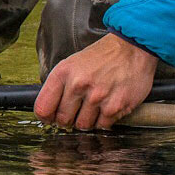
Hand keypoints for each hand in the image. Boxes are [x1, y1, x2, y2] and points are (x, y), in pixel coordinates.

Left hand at [33, 33, 158, 130]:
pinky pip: (102, 126)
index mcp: (63, 73)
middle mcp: (78, 84)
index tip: (51, 118)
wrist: (132, 48)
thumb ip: (58, 86)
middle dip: (67, 120)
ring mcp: (97, 97)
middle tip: (75, 113)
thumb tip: (48, 110)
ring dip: (86, 121)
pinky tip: (106, 107)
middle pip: (62, 120)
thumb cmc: (101, 57)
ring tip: (93, 108)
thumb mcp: (72, 64)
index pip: (43, 108)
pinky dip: (103, 121)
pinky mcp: (115, 106)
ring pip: (82, 125)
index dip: (46, 117)